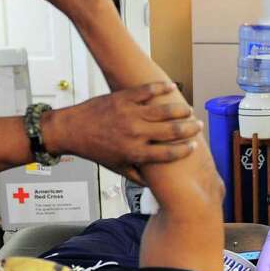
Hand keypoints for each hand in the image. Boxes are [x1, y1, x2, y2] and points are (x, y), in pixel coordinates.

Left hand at [40, 82, 201, 183]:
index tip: (193, 147)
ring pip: (163, 110)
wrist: (71, 130)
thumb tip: (153, 184)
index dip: (184, 150)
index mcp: (135, 152)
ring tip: (189, 109)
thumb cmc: (94, 150)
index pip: (168, 153)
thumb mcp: (116, 167)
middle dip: (188, 129)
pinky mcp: (123, 98)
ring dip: (180, 110)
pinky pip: (147, 91)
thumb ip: (136, 175)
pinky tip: (172, 87)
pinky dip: (161, 88)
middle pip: (171, 131)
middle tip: (198, 125)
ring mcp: (130, 114)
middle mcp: (135, 134)